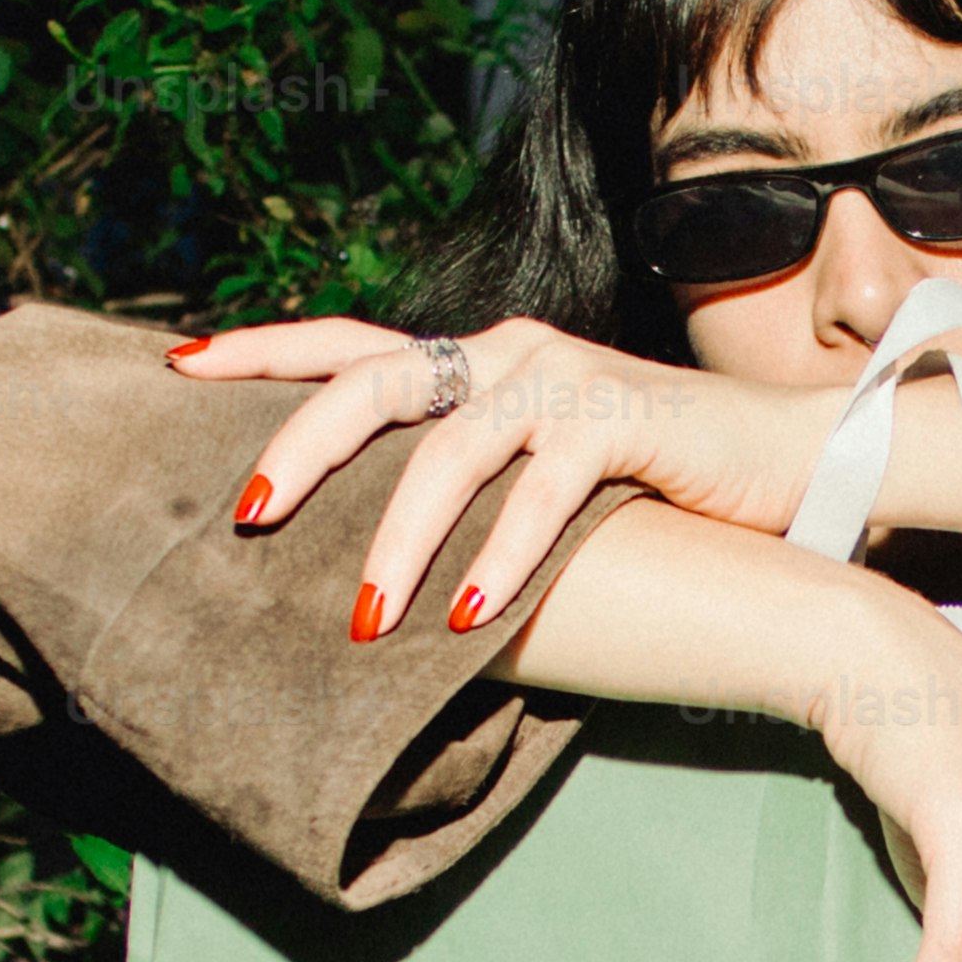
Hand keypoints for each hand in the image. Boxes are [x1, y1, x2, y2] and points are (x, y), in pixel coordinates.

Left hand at [171, 315, 829, 639]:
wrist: (784, 461)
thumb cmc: (647, 486)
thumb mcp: (531, 474)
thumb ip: (459, 484)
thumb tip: (366, 554)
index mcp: (473, 361)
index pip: (347, 343)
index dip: (263, 350)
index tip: (177, 366)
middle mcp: (505, 353)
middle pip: (373, 381)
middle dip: (300, 447)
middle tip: (246, 516)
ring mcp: (562, 379)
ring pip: (450, 449)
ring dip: (399, 539)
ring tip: (363, 618)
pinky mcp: (621, 421)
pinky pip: (543, 490)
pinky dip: (500, 558)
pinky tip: (466, 618)